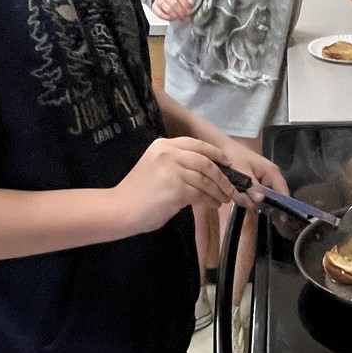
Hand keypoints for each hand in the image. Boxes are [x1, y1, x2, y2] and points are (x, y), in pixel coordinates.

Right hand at [112, 137, 240, 233]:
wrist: (120, 208)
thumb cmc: (138, 192)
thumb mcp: (155, 166)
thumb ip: (176, 163)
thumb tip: (206, 171)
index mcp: (163, 145)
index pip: (195, 144)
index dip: (214, 152)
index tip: (226, 162)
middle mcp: (168, 153)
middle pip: (204, 161)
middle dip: (222, 175)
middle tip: (231, 185)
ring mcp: (172, 170)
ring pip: (205, 179)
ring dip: (218, 190)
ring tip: (224, 197)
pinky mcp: (176, 189)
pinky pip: (201, 194)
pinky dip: (210, 200)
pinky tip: (213, 204)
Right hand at [152, 0, 194, 22]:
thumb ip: (188, 1)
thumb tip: (190, 8)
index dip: (185, 4)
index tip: (189, 11)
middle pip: (173, 3)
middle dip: (181, 12)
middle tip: (186, 17)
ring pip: (167, 9)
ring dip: (176, 16)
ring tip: (181, 19)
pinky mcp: (154, 6)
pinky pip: (160, 14)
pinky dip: (168, 18)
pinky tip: (173, 19)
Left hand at [216, 140, 294, 232]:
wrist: (222, 149)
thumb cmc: (234, 157)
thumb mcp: (242, 173)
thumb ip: (252, 187)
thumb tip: (261, 201)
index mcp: (272, 172)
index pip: (283, 191)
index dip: (284, 205)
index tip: (281, 218)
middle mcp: (270, 178)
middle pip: (271, 199)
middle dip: (256, 202)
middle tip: (243, 198)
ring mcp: (262, 183)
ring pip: (259, 200)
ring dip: (247, 200)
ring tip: (235, 192)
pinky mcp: (254, 186)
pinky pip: (252, 197)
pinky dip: (243, 197)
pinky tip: (235, 192)